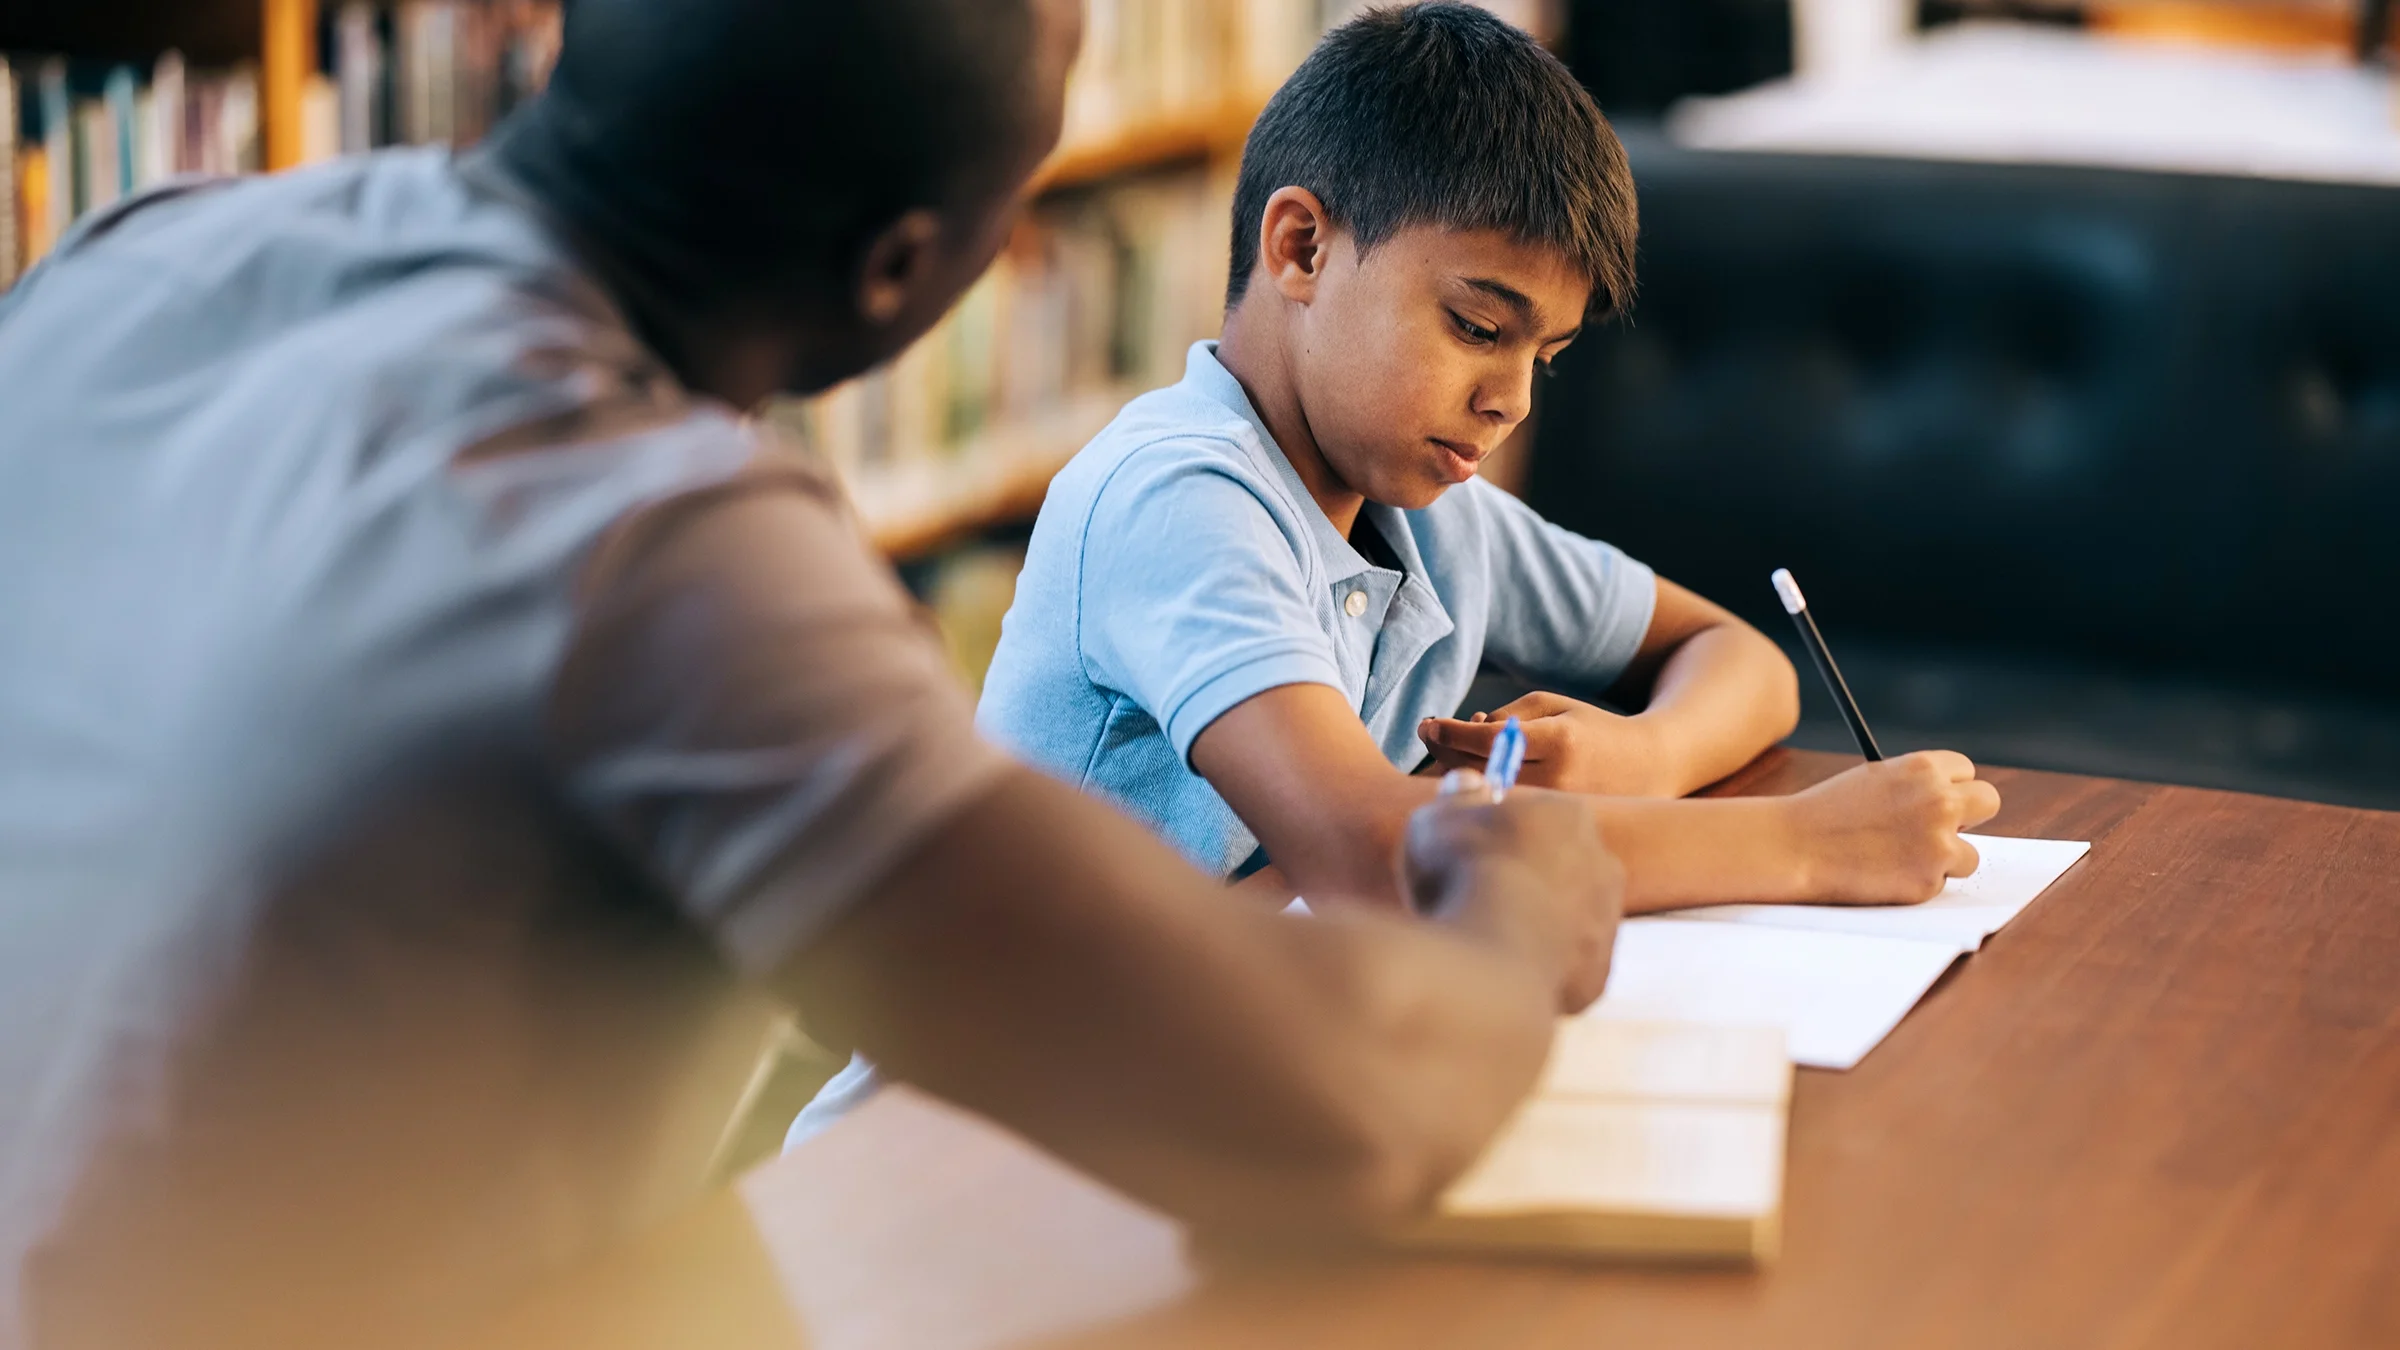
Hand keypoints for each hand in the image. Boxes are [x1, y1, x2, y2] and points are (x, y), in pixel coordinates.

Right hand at [1399, 778, 1625, 1012]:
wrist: (1493, 956)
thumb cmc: (1464, 873)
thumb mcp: (1438, 819)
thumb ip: (1456, 798)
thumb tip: (1468, 783)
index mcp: (1569, 815)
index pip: (1535, 815)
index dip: (1497, 830)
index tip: (1466, 847)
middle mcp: (1603, 864)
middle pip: (1559, 865)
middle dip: (1525, 876)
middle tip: (1475, 894)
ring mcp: (1607, 924)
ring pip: (1565, 919)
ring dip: (1534, 924)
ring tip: (1485, 938)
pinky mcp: (1597, 976)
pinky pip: (1564, 967)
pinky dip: (1537, 968)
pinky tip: (1501, 971)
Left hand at [1418, 692, 1675, 797]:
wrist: (1647, 767)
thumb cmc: (1592, 729)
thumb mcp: (1553, 706)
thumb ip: (1506, 715)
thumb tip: (1466, 734)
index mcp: (1558, 742)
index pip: (1488, 740)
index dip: (1450, 732)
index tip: (1428, 725)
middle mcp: (1556, 781)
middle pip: (1479, 770)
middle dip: (1445, 751)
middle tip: (1430, 734)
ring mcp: (1554, 811)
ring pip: (1485, 796)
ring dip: (1458, 773)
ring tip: (1456, 752)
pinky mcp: (1552, 830)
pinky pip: (1501, 814)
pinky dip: (1479, 795)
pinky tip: (1475, 778)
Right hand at [1779, 751, 2002, 904]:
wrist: (1794, 847)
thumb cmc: (1826, 813)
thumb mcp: (1875, 780)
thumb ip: (1916, 786)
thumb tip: (1952, 802)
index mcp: (1923, 768)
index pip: (1967, 772)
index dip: (1952, 787)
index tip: (1940, 799)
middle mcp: (1939, 801)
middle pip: (1989, 801)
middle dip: (1970, 816)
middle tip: (1944, 828)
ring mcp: (1937, 844)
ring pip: (1970, 853)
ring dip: (1944, 858)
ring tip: (1897, 857)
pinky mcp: (1928, 881)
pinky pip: (1940, 883)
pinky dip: (1918, 882)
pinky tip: (1884, 874)